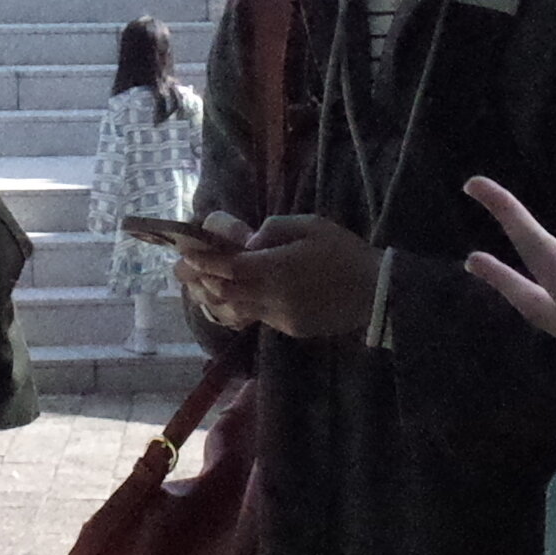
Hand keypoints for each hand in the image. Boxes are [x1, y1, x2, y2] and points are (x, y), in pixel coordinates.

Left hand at [180, 211, 382, 341]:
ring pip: (236, 309)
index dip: (204, 261)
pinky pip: (256, 317)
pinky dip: (238, 306)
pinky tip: (229, 297)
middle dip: (199, 280)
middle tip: (178, 271)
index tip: (185, 253)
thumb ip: (272, 230)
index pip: (230, 267)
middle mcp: (274, 297)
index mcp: (279, 268)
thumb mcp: (309, 225)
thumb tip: (246, 243)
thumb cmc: (343, 251)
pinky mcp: (290, 329)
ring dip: (213, 297)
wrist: (377, 292)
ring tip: (195, 286)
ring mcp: (282, 318)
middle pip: (225, 291)